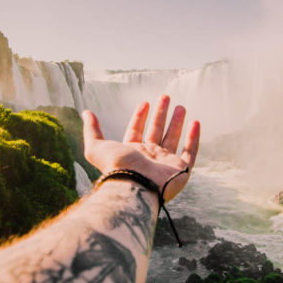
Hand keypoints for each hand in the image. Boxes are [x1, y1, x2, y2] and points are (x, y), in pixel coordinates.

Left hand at [82, 95, 199, 202]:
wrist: (135, 186)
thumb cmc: (116, 167)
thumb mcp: (96, 146)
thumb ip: (92, 130)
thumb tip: (86, 112)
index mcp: (131, 152)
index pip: (137, 131)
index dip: (140, 116)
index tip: (145, 103)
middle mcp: (149, 157)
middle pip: (156, 131)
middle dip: (160, 114)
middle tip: (165, 97)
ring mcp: (165, 164)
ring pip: (173, 138)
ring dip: (177, 122)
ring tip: (180, 106)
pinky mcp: (181, 170)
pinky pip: (191, 152)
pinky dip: (194, 138)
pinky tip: (196, 122)